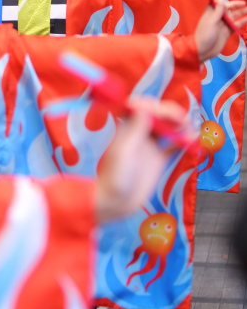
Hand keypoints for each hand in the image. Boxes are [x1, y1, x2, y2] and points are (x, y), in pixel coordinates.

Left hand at [95, 98, 189, 223]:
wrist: (115, 203)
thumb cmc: (115, 178)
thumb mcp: (125, 152)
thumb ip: (135, 130)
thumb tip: (143, 106)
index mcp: (128, 128)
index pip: (143, 107)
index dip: (155, 106)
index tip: (164, 113)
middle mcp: (140, 134)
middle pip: (158, 116)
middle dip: (171, 114)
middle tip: (183, 121)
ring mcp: (150, 146)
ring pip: (167, 129)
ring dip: (180, 126)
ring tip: (191, 130)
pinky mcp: (158, 160)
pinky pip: (173, 147)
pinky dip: (183, 143)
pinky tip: (193, 142)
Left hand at [195, 0, 246, 61]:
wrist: (203, 50)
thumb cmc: (205, 34)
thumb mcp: (211, 22)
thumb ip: (217, 11)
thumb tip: (221, 0)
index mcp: (211, 13)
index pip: (217, 4)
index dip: (223, 1)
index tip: (229, 0)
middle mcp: (218, 18)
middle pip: (228, 9)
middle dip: (236, 6)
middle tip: (245, 3)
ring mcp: (223, 25)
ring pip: (234, 17)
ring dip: (241, 13)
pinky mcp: (227, 32)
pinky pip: (236, 26)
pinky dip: (242, 22)